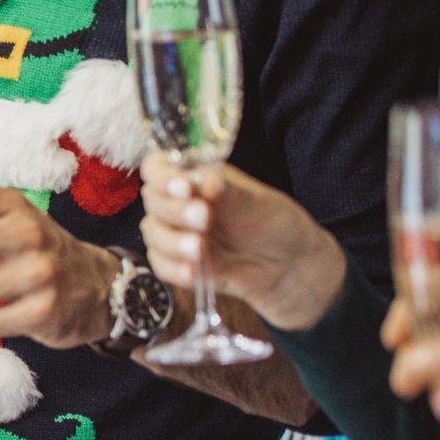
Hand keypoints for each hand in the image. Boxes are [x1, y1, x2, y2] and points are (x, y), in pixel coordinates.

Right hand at [139, 157, 345, 330]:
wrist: (286, 265)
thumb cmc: (271, 222)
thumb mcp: (253, 201)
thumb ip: (226, 191)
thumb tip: (208, 180)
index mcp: (192, 175)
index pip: (157, 167)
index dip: (163, 176)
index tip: (184, 187)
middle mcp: (177, 201)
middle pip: (153, 201)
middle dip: (175, 211)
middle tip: (204, 218)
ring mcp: (174, 232)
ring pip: (153, 234)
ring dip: (173, 242)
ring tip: (200, 250)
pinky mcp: (176, 262)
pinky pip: (160, 266)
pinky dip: (174, 269)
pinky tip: (193, 272)